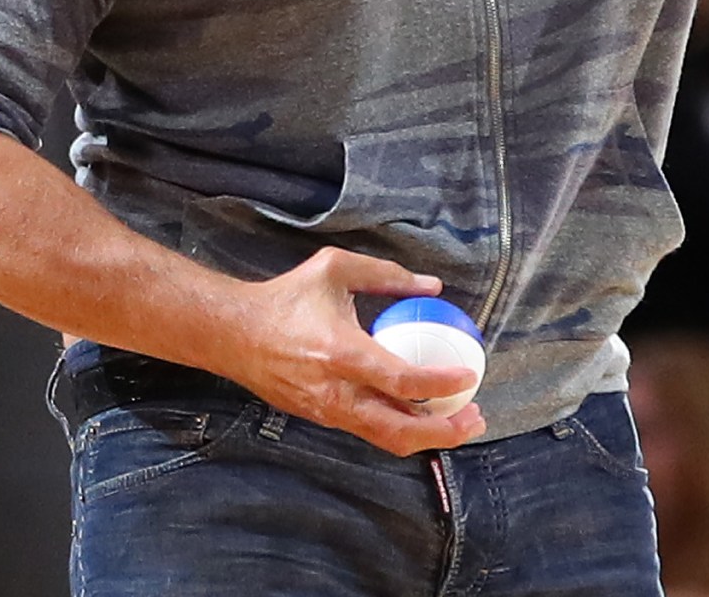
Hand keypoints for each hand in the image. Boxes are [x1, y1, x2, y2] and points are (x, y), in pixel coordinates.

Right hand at [224, 249, 486, 455]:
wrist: (232, 334)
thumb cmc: (286, 298)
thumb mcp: (335, 269)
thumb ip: (386, 275)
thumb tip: (433, 286)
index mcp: (341, 354)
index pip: (402, 382)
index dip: (441, 384)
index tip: (469, 375)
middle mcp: (335, 392)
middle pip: (399, 429)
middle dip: (445, 431)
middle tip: (476, 416)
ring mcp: (327, 412)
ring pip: (385, 439)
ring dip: (428, 436)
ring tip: (461, 421)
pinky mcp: (321, 418)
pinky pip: (368, 431)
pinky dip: (401, 427)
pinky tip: (424, 413)